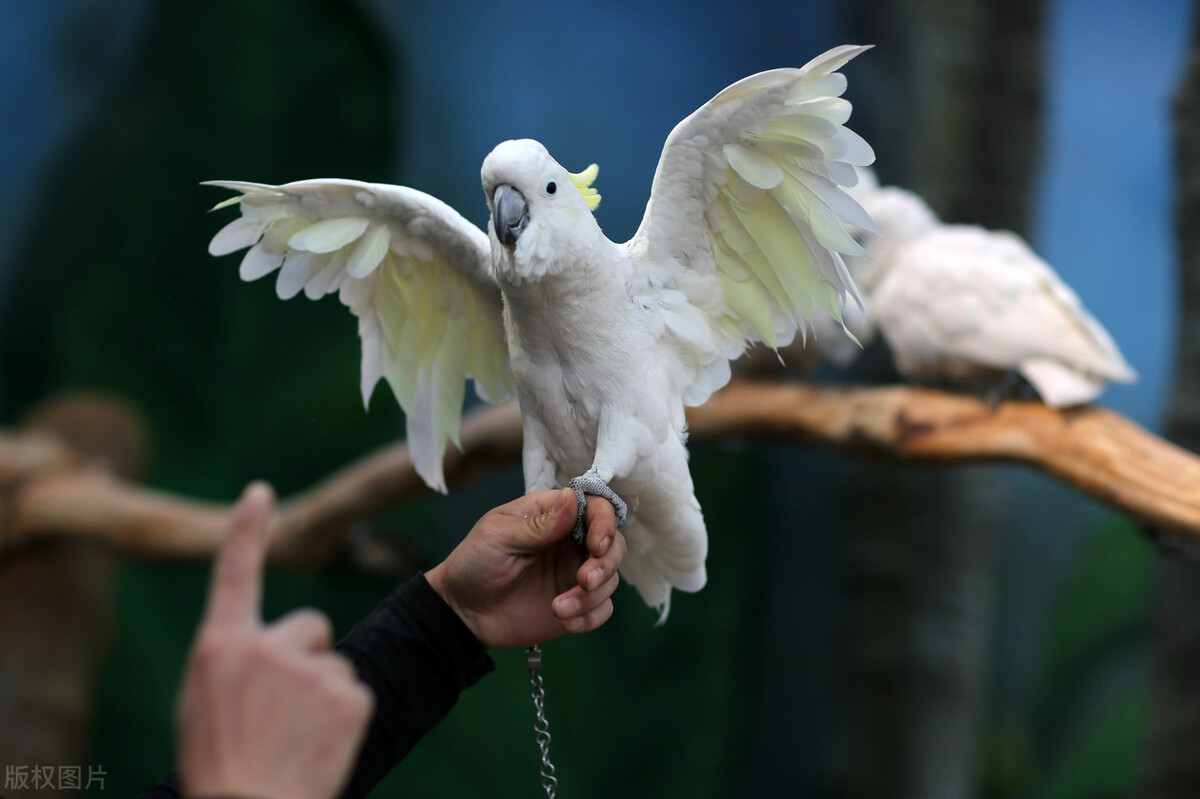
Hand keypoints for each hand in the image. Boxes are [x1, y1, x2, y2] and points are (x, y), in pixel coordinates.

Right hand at [177, 483, 373, 798]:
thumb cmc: (219, 765)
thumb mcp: (204, 704)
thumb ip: (236, 661)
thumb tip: (264, 646)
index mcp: (220, 647)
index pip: (235, 573)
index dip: (247, 530)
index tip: (258, 491)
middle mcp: (267, 647)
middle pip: (309, 626)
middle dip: (304, 656)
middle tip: (281, 710)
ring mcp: (312, 669)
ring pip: (333, 663)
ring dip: (321, 693)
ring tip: (294, 737)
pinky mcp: (350, 695)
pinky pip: (354, 690)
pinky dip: (342, 716)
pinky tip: (318, 745)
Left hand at [426, 488, 626, 648]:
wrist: (461, 614)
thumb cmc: (473, 564)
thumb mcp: (499, 536)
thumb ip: (538, 524)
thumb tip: (573, 499)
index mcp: (553, 516)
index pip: (596, 508)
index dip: (605, 523)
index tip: (596, 545)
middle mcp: (570, 543)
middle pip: (614, 544)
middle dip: (606, 564)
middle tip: (584, 581)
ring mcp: (574, 575)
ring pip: (611, 579)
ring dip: (592, 597)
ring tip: (558, 609)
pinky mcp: (575, 605)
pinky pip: (602, 610)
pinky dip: (590, 617)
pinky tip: (564, 621)